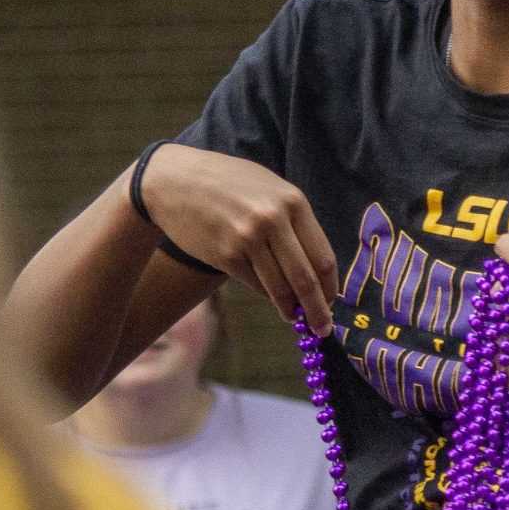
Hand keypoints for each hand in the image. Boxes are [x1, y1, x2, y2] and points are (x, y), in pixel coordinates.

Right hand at [138, 144, 338, 330]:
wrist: (175, 181)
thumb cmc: (228, 184)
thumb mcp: (269, 188)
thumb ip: (294, 220)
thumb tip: (317, 268)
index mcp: (292, 201)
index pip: (323, 257)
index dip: (331, 287)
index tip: (332, 302)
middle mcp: (272, 220)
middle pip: (306, 279)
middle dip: (318, 310)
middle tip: (323, 328)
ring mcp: (247, 239)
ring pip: (279, 289)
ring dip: (290, 309)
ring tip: (295, 317)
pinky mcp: (225, 256)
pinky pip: (255, 285)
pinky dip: (266, 295)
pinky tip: (269, 296)